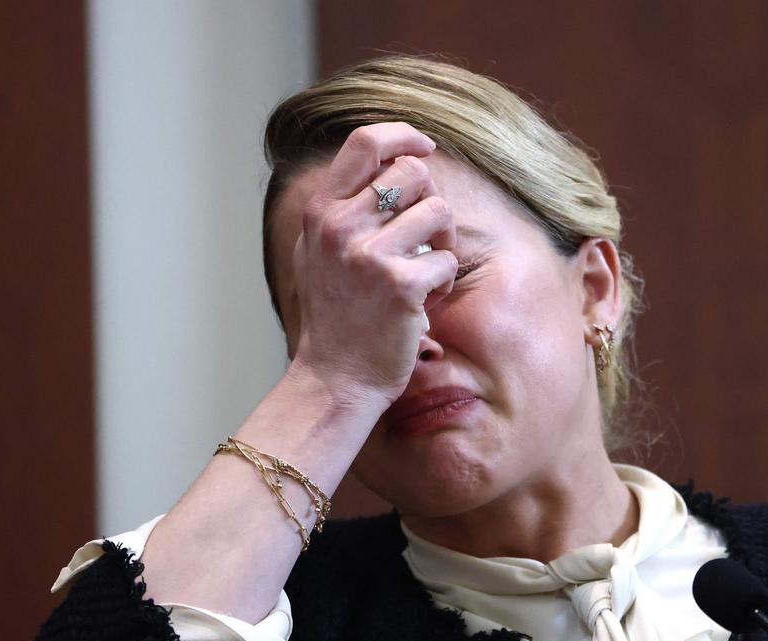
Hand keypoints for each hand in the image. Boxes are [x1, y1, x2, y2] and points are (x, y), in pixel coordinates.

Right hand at [287, 122, 457, 409]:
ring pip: (439, 211)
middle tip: (422, 239)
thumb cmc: (336, 314)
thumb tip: (393, 155)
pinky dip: (443, 283)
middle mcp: (340, 226)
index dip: (403, 135)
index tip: (425, 145)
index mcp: (321, 212)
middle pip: (413, 173)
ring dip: (442, 243)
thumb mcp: (320, 250)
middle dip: (430, 202)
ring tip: (422, 273)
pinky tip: (421, 303)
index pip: (365, 142)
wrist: (335, 378)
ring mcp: (369, 256)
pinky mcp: (401, 286)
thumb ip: (344, 203)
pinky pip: (447, 260)